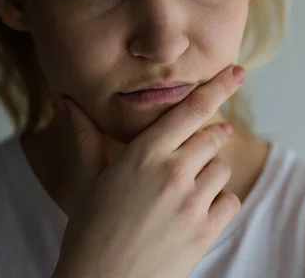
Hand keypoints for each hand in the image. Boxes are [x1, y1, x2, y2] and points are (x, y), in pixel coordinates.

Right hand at [53, 65, 245, 277]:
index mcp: (143, 154)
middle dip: (210, 138)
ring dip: (209, 176)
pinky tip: (195, 215)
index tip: (238, 72)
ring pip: (221, 169)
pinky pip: (231, 201)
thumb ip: (86, 138)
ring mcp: (192, 202)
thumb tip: (65, 102)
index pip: (191, 110)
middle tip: (199, 149)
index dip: (219, 87)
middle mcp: (172, 172)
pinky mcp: (206, 231)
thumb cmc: (90, 232)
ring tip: (184, 194)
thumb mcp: (87, 181)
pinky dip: (219, 205)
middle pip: (212, 137)